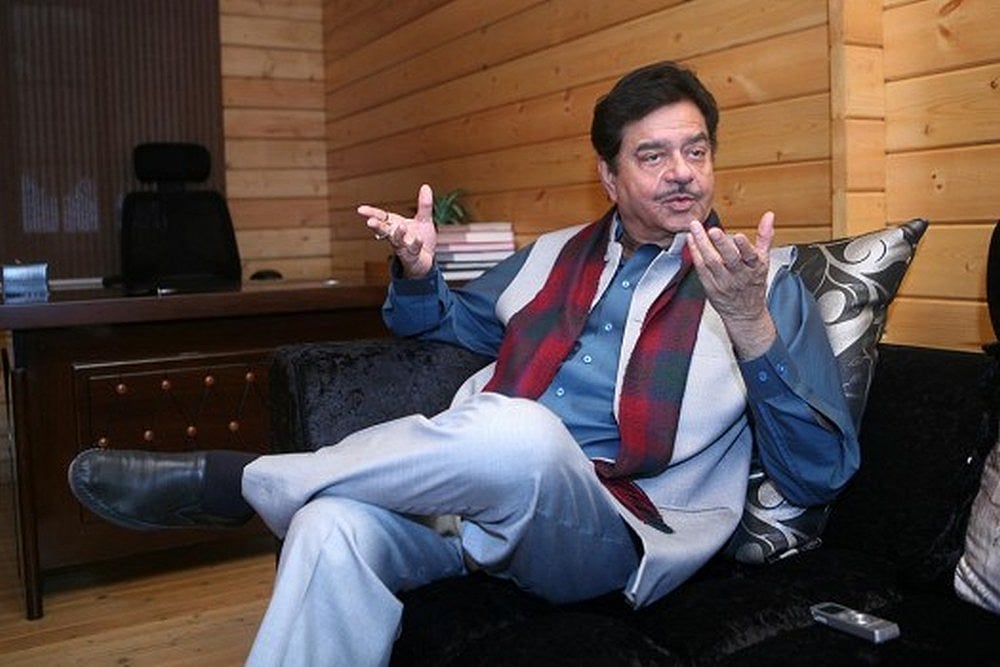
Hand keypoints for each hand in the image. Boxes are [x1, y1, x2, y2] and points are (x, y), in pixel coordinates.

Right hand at [357, 184, 436, 278]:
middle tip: (370, 222)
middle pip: (384, 230)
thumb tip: (426, 186)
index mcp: (395, 225)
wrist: (426, 261)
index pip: (381, 218)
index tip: (360, 210)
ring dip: (397, 234)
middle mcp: (397, 236)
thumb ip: (424, 205)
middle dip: (378, 226)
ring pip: (397, 241)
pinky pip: (413, 249)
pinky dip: (415, 244)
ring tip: (399, 226)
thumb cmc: (421, 240)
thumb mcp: (424, 220)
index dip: (371, 213)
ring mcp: (403, 247)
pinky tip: (418, 239)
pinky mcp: (412, 256)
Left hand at [687, 211, 776, 359]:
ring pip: (711, 262)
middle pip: (729, 260)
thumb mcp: (763, 261)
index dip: (745, 247)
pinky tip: (691, 240)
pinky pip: (701, 268)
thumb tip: (769, 216)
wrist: (744, 313)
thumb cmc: (753, 284)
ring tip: (695, 229)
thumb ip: (764, 237)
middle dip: (721, 244)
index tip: (738, 236)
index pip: (751, 257)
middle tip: (713, 230)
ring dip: (702, 244)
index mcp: (754, 268)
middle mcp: (739, 276)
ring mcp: (723, 282)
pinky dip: (695, 253)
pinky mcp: (710, 286)